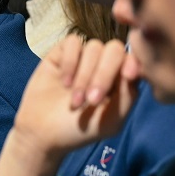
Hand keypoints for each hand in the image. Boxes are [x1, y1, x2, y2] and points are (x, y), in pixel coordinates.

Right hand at [15, 34, 139, 149]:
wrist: (41, 133)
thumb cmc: (77, 130)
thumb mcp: (110, 122)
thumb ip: (127, 98)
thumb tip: (132, 72)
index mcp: (120, 80)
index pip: (133, 61)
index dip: (133, 63)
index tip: (128, 76)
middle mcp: (103, 65)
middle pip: (115, 50)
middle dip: (105, 74)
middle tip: (92, 100)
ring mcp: (82, 57)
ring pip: (94, 47)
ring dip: (84, 75)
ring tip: (75, 101)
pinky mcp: (61, 53)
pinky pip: (72, 42)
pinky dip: (70, 61)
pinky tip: (64, 82)